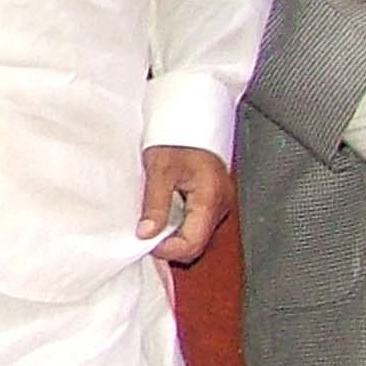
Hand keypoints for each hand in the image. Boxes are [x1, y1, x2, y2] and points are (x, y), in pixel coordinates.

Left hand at [139, 145, 231, 265]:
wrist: (190, 116)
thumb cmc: (177, 136)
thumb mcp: (159, 169)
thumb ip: (155, 204)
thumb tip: (147, 233)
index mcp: (210, 198)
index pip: (193, 244)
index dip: (167, 249)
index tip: (145, 240)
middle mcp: (220, 205)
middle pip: (196, 243)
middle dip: (169, 244)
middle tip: (145, 233)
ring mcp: (218, 203)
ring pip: (196, 234)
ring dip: (173, 234)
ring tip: (152, 222)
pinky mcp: (212, 199)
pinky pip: (196, 222)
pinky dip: (178, 224)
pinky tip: (163, 214)